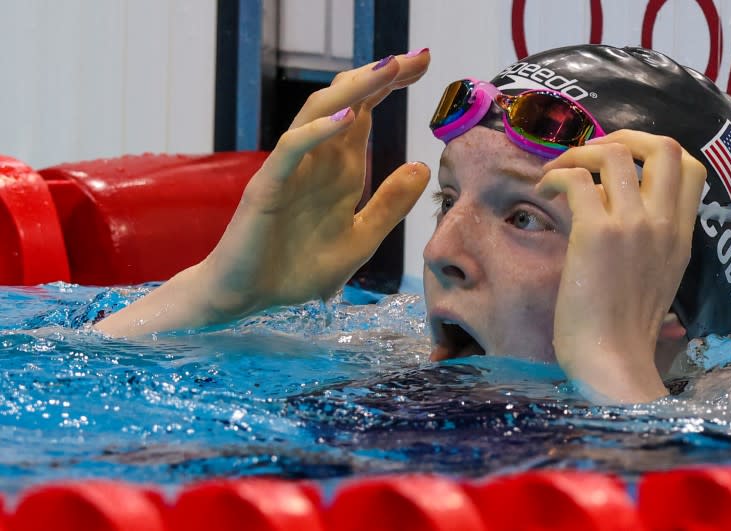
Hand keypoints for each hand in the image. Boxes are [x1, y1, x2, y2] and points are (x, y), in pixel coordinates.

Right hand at [203, 51, 431, 316]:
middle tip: (418, 56)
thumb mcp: (359, 240)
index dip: (391, 86)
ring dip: (354, 90)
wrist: (248, 298)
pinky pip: (290, 150)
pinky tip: (345, 119)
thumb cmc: (297, 269)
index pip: (364, 113)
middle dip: (381, 77)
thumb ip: (388, 206)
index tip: (426, 63)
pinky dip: (316, 132)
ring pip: (318, 114)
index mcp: (337, 170)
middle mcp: (316, 161)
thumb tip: (422, 167)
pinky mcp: (267, 187)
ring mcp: (290, 169)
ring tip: (389, 69)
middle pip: (346, 102)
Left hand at [537, 130, 705, 402]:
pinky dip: (556, 176)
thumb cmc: (625, 331)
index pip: (690, 167)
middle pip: (663, 145)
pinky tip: (544, 190)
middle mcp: (663, 223)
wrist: (611, 361)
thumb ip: (653, 244)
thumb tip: (625, 216)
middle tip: (589, 155)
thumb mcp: (658, 281)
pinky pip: (577, 179)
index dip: (654, 150)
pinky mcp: (596, 233)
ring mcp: (633, 225)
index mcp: (681, 235)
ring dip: (578, 153)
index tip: (622, 161)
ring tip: (557, 172)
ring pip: (614, 153)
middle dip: (622, 135)